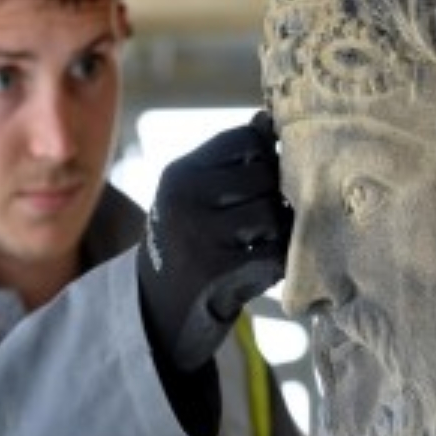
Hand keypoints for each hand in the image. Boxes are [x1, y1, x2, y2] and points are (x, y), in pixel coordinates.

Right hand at [138, 111, 291, 370]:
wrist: (159, 315)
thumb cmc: (190, 248)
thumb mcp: (198, 198)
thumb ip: (232, 162)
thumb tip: (267, 119)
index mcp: (180, 174)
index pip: (246, 139)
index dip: (265, 158)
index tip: (260, 183)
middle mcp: (183, 198)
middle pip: (265, 175)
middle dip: (273, 198)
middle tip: (260, 224)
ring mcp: (198, 233)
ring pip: (272, 213)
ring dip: (276, 232)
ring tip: (256, 246)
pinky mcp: (217, 270)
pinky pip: (274, 253)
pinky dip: (276, 262)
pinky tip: (257, 269)